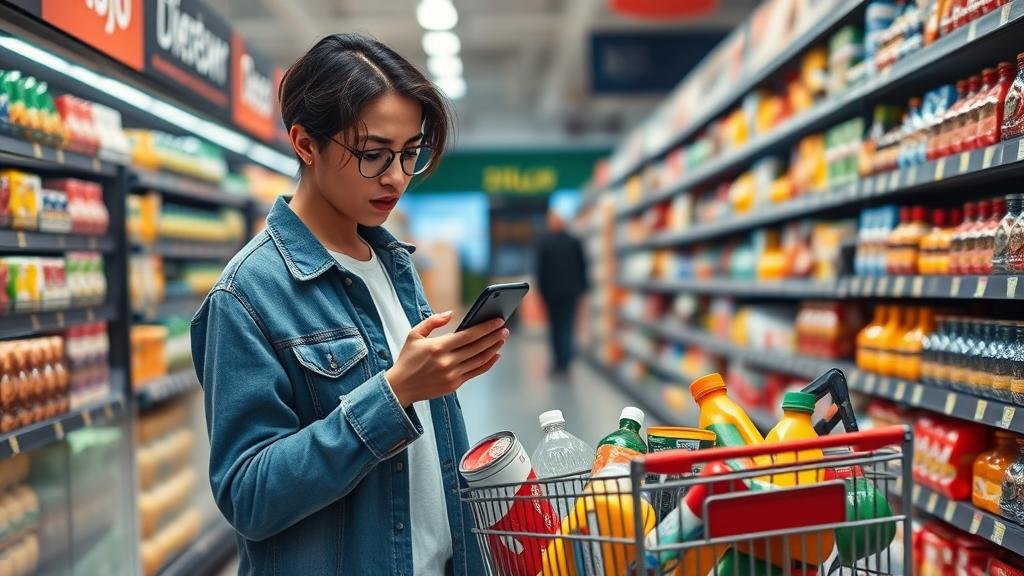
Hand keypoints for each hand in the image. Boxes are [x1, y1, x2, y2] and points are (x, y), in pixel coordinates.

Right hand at [386, 312, 508, 406]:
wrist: (400, 387)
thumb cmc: (407, 359)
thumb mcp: (414, 335)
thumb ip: (432, 321)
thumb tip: (451, 313)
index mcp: (438, 347)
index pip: (468, 335)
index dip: (486, 327)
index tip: (498, 321)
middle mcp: (447, 361)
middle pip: (477, 347)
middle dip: (493, 337)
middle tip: (504, 329)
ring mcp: (452, 374)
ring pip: (479, 360)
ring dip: (493, 349)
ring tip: (501, 339)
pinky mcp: (454, 384)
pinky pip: (476, 372)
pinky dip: (488, 364)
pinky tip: (495, 355)